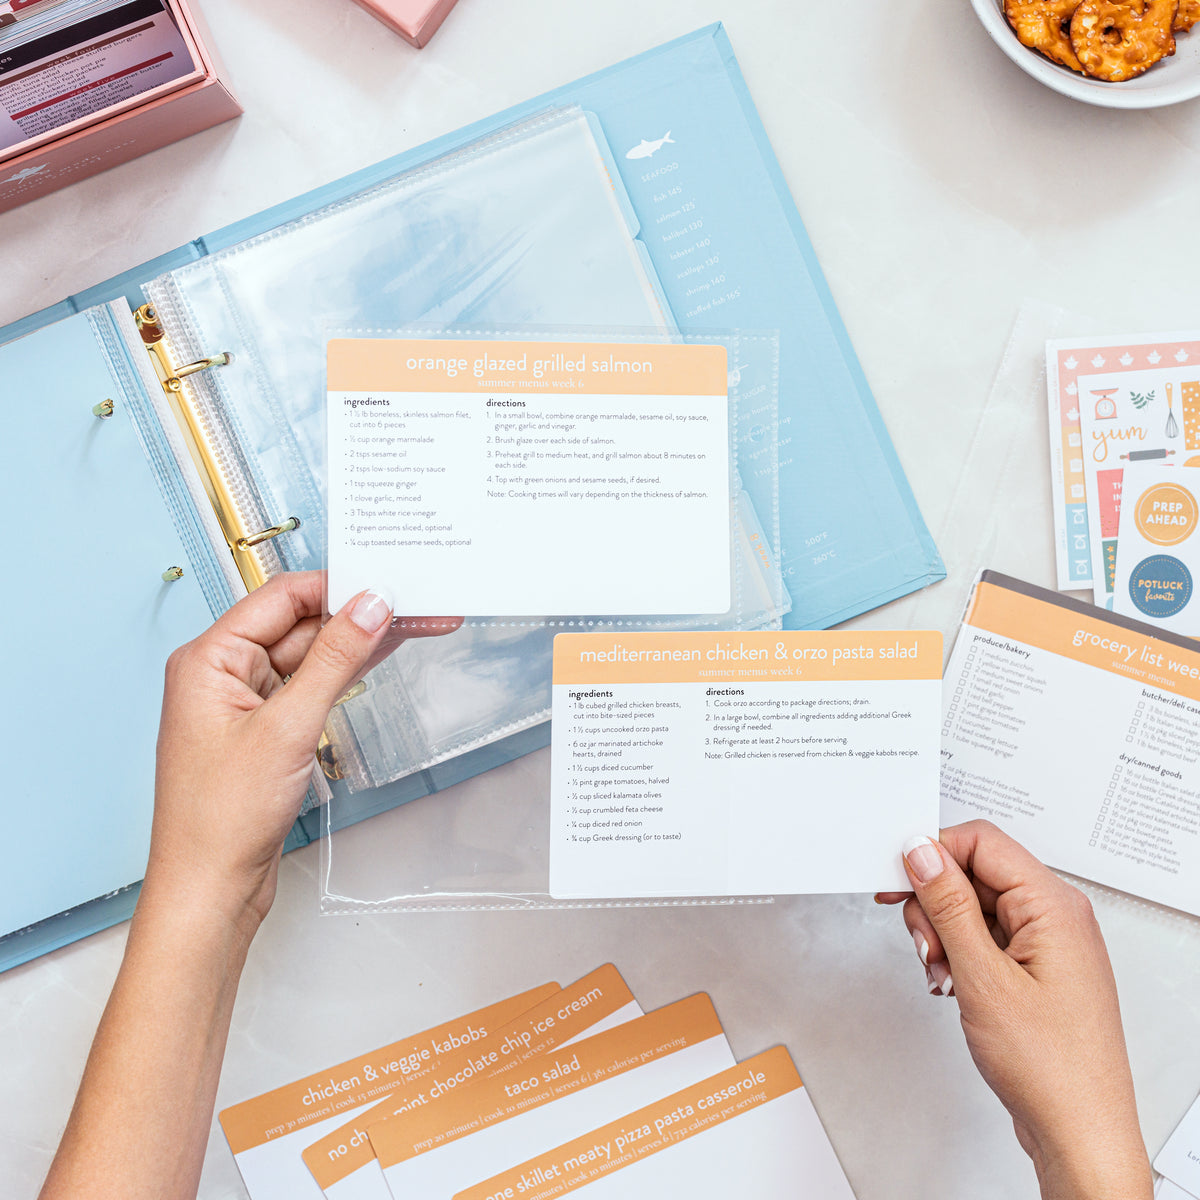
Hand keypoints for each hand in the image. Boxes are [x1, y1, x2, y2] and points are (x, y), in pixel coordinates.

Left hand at [146, 571, 459, 927]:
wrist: (210, 890)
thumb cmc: (218, 820)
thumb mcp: (288, 728)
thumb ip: (334, 660)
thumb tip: (368, 607)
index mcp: (209, 659)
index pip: (282, 597)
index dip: (338, 586)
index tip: (387, 584)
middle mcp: (222, 674)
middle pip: (300, 624)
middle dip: (357, 615)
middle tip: (415, 607)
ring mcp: (244, 703)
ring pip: (309, 656)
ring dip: (357, 644)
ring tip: (412, 627)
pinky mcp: (265, 730)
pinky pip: (309, 687)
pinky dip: (343, 675)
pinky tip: (377, 659)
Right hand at [878, 820, 1151, 1199]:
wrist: (1079, 1133)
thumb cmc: (1051, 1067)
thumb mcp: (983, 977)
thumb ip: (948, 907)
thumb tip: (923, 853)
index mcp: (1053, 905)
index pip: (980, 842)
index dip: (933, 855)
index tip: (897, 880)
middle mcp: (1055, 916)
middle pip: (973, 874)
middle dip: (935, 906)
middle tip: (925, 944)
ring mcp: (1047, 943)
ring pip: (974, 908)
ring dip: (944, 936)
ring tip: (943, 974)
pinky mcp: (1036, 968)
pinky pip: (985, 938)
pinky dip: (959, 956)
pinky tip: (953, 985)